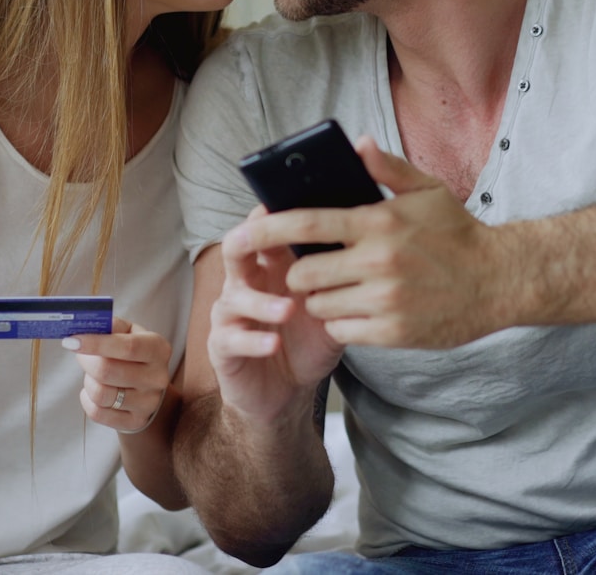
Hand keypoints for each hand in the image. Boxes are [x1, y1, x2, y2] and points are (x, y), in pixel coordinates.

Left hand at [67, 318, 171, 433]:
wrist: (146, 387)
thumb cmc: (132, 354)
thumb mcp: (128, 332)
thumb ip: (111, 326)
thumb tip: (88, 325)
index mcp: (158, 349)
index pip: (128, 347)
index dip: (97, 343)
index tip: (72, 340)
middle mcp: (157, 377)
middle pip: (108, 371)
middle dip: (86, 361)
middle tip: (80, 354)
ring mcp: (148, 403)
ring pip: (101, 394)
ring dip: (87, 381)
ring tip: (92, 374)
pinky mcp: (135, 422)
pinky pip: (97, 413)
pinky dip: (87, 399)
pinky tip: (93, 390)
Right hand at [209, 207, 344, 424]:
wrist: (286, 392)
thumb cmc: (308, 341)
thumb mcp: (331, 309)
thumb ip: (341, 280)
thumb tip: (373, 247)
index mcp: (271, 266)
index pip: (267, 230)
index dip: (275, 215)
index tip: (294, 204)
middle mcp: (246, 283)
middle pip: (236, 249)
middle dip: (249, 239)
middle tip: (265, 239)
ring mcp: (231, 314)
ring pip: (235, 297)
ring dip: (262, 302)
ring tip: (289, 309)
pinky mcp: (223, 346)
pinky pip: (232, 339)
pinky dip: (253, 341)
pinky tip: (273, 344)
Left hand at [233, 136, 512, 348]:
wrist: (501, 281)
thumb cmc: (459, 234)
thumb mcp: (427, 191)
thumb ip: (387, 168)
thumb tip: (356, 144)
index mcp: (378, 222)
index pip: (305, 224)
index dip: (265, 229)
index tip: (241, 234)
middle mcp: (377, 262)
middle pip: (302, 274)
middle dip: (299, 273)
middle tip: (314, 269)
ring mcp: (384, 300)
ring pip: (319, 305)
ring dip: (321, 299)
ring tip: (341, 289)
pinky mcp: (392, 332)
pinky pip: (342, 330)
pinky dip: (342, 322)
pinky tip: (360, 310)